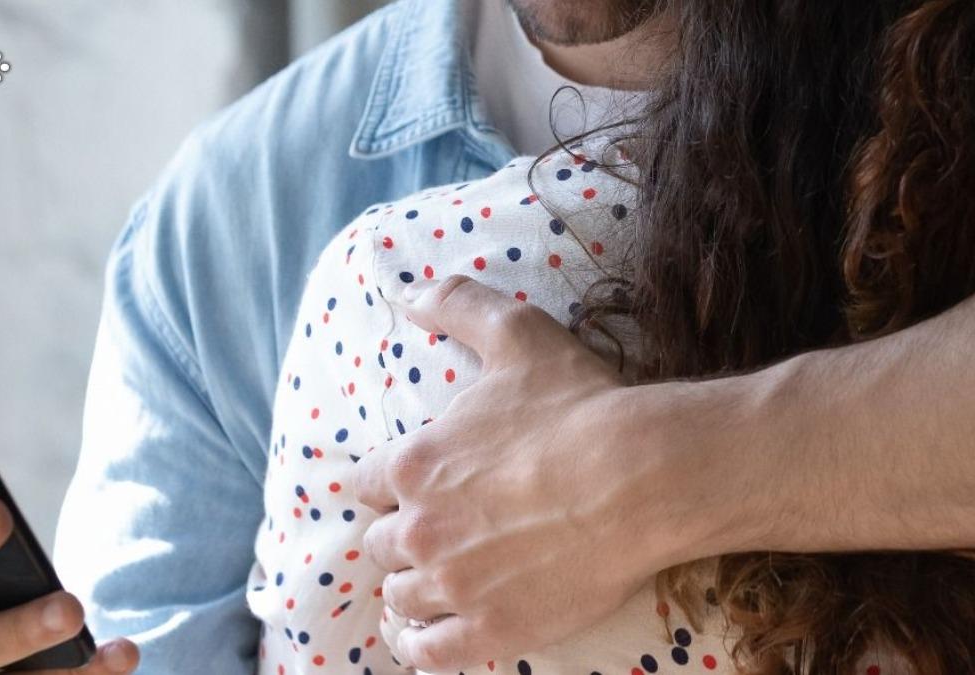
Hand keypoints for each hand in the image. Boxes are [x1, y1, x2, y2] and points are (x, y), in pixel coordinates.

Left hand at [353, 276, 741, 671]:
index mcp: (415, 463)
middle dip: (401, 533)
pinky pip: (426, 652)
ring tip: (431, 582)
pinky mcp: (488, 630)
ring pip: (399, 595)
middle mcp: (420, 527)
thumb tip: (408, 290)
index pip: (364, 480)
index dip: (382, 481)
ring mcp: (452, 585)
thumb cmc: (579, 405)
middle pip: (381, 541)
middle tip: (433, 530)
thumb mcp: (515, 333)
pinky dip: (418, 644)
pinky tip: (424, 634)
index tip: (403, 484)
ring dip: (410, 586)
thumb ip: (456, 304)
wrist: (643, 477)